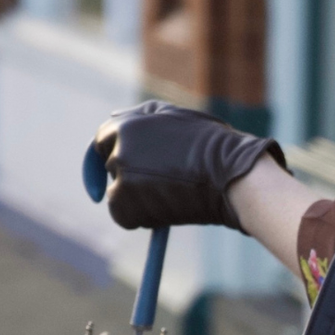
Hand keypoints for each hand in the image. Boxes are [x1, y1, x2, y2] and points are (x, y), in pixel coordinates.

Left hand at [87, 101, 285, 233]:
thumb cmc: (214, 146)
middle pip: (113, 168)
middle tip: (162, 185)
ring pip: (118, 194)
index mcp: (127, 125)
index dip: (110, 154)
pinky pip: (124, 215)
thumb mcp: (177, 117)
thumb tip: (114, 118)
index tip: (119, 169)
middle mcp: (119, 148)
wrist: (231, 176)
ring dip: (138, 199)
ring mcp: (121, 176)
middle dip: (132, 177)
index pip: (103, 140)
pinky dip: (141, 217)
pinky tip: (168, 210)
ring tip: (172, 195)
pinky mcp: (125, 204)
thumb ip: (142, 117)